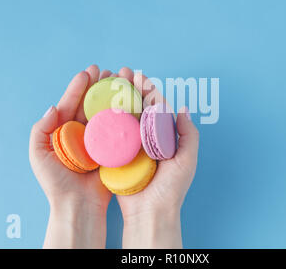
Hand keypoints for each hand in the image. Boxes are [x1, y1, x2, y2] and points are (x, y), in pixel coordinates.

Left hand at [29, 65, 114, 247]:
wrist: (78, 206)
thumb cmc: (56, 184)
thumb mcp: (38, 156)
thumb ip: (40, 130)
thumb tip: (53, 107)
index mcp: (64, 132)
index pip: (71, 104)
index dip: (78, 87)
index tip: (87, 73)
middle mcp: (83, 133)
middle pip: (90, 104)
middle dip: (98, 86)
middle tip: (106, 70)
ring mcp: (99, 141)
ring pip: (106, 112)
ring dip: (113, 95)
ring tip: (120, 79)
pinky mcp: (113, 149)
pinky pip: (118, 128)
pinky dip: (124, 114)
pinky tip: (130, 101)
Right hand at [116, 67, 199, 247]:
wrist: (150, 214)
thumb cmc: (171, 189)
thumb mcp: (187, 160)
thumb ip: (188, 135)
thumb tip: (183, 109)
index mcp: (162, 137)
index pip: (155, 107)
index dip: (148, 89)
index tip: (139, 75)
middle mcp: (145, 138)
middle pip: (137, 107)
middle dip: (129, 88)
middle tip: (121, 72)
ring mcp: (129, 146)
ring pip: (122, 117)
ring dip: (115, 98)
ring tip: (107, 81)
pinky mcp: (115, 156)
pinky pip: (109, 135)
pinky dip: (104, 119)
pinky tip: (97, 105)